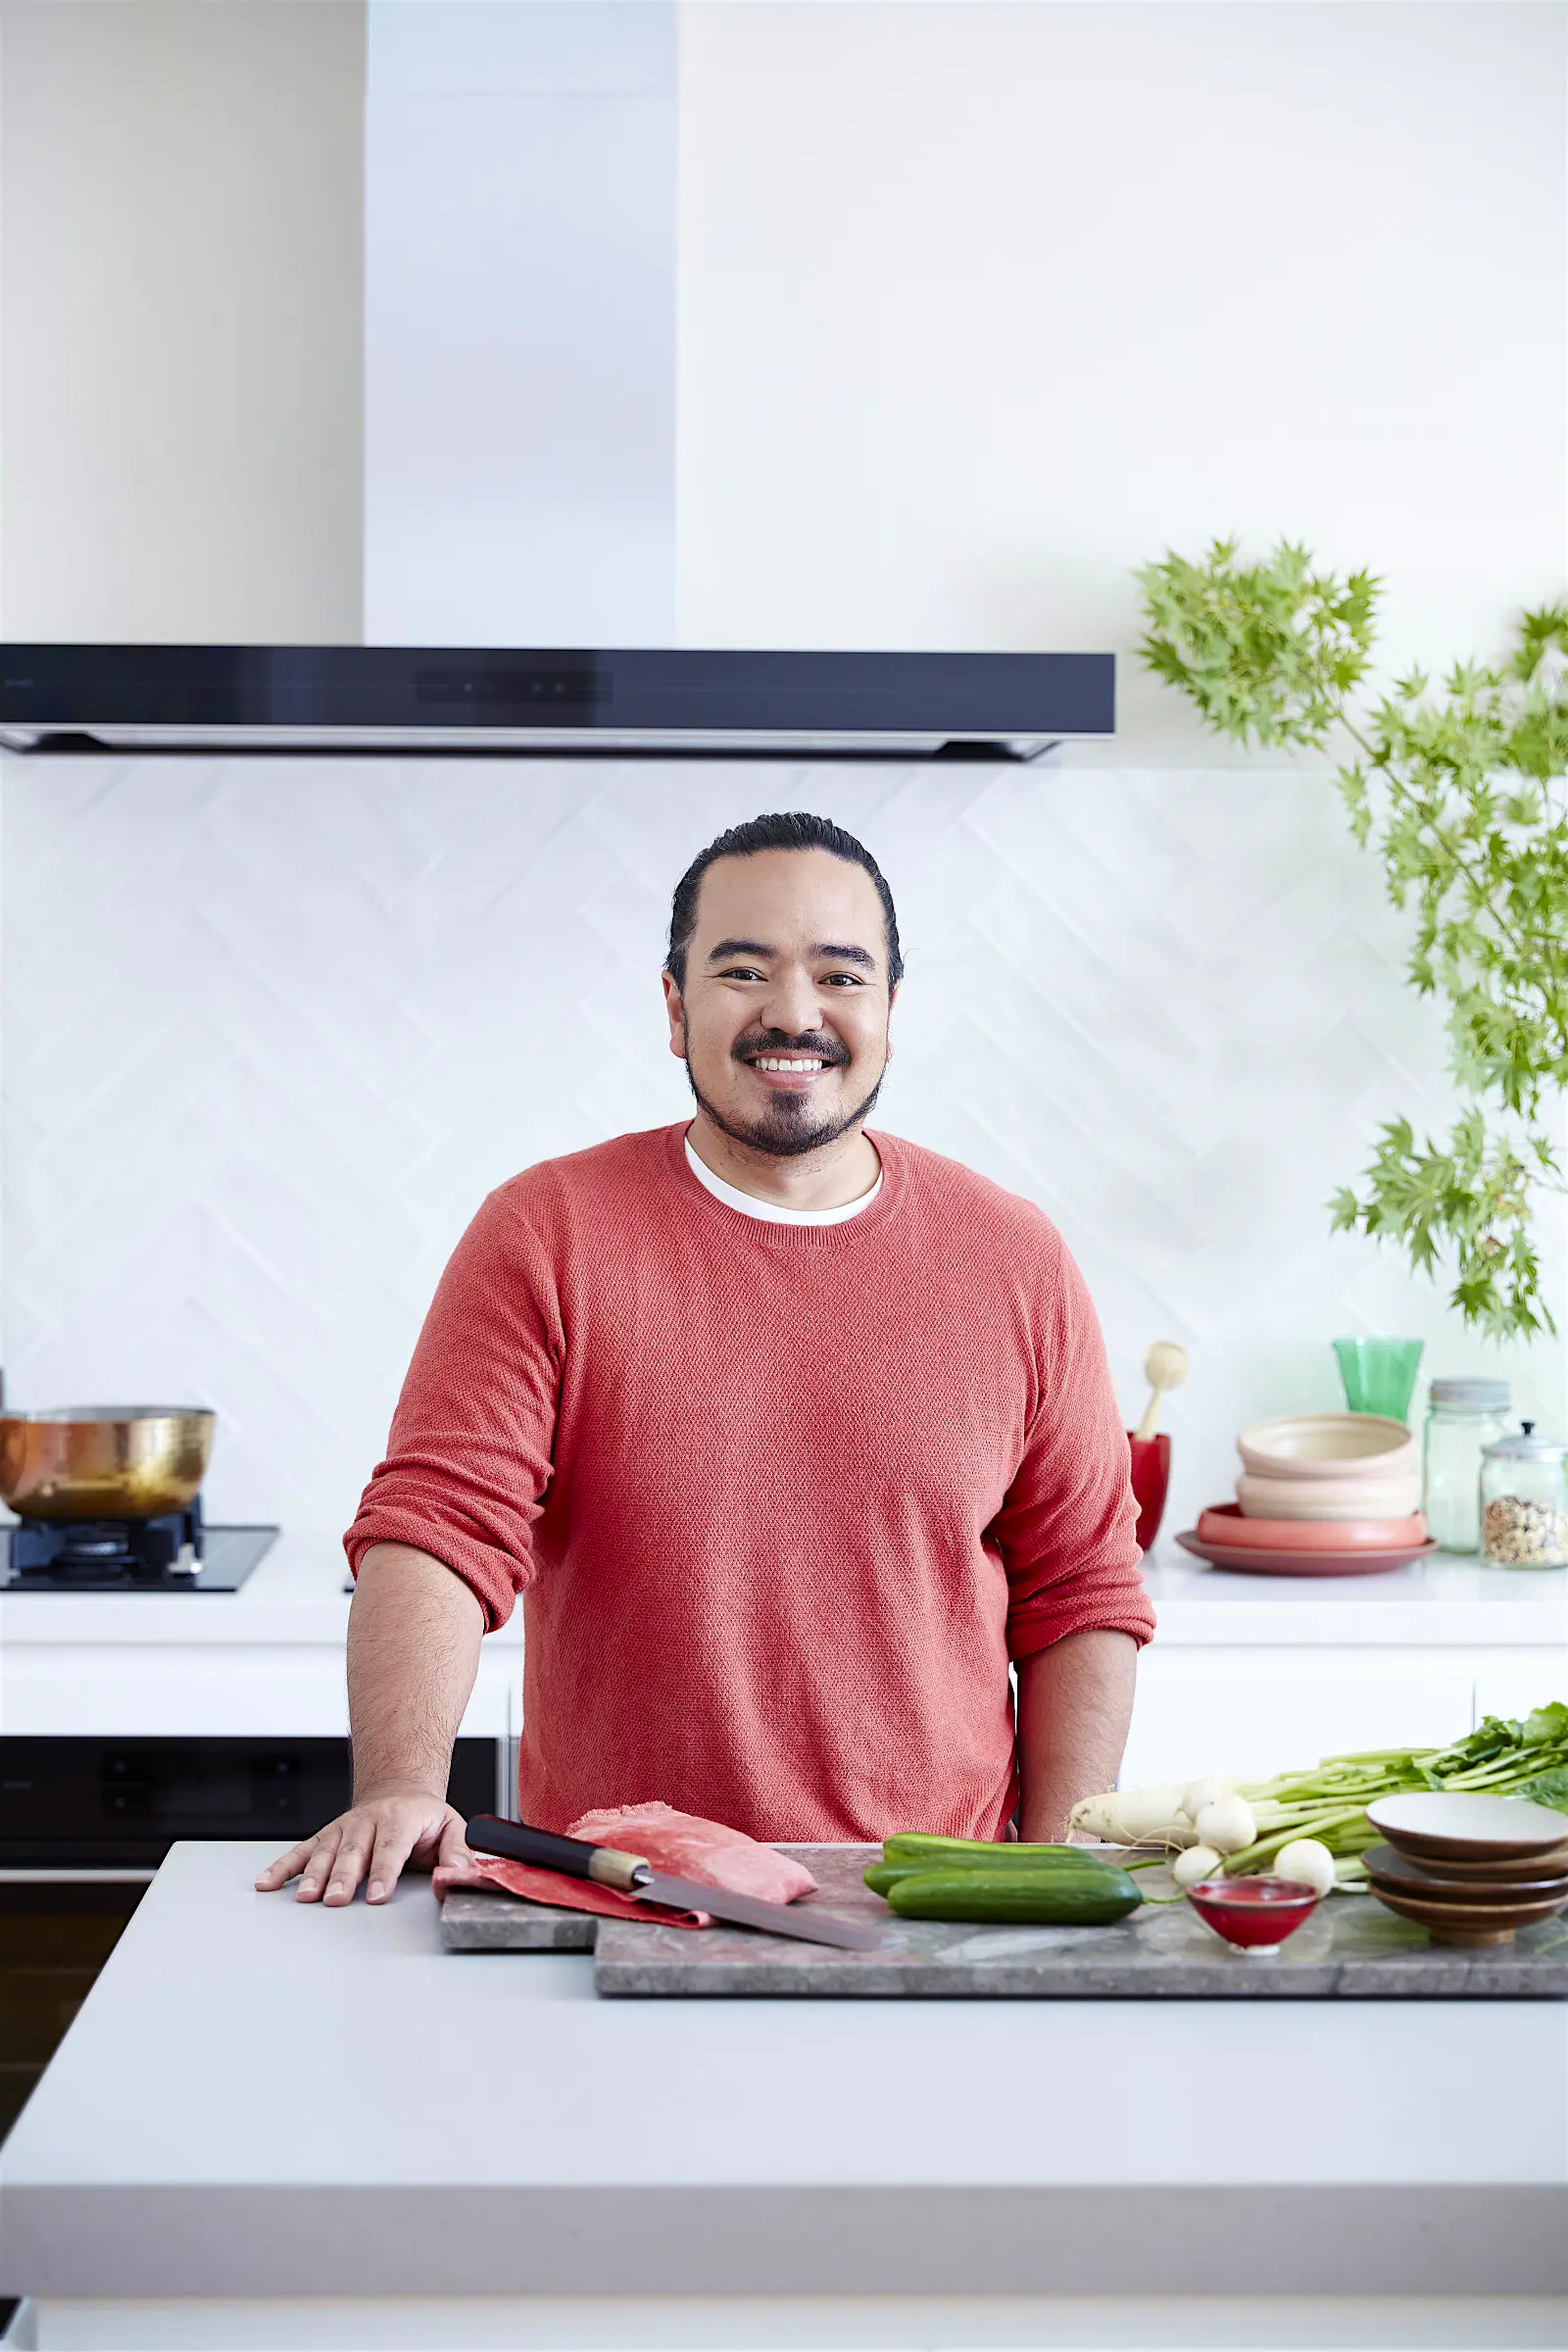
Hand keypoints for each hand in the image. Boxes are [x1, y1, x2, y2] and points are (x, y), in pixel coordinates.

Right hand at [254, 1782, 471, 1905]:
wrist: (398, 1790)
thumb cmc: (424, 1817)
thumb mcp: (452, 1827)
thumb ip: (458, 1853)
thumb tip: (458, 1875)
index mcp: (402, 1819)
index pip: (392, 1847)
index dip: (384, 1871)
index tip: (377, 1895)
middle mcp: (368, 1821)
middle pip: (354, 1851)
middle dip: (344, 1876)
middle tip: (336, 1899)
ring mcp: (343, 1828)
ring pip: (325, 1851)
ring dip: (313, 1875)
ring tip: (305, 1897)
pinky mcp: (325, 1837)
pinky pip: (301, 1851)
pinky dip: (283, 1867)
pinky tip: (267, 1883)